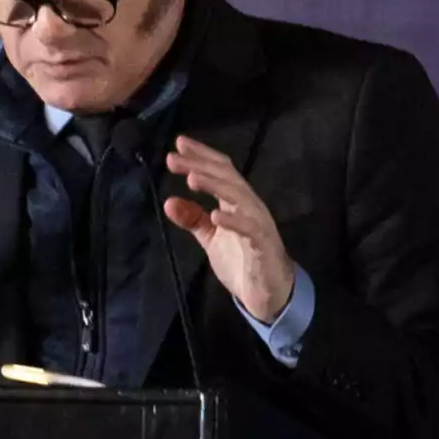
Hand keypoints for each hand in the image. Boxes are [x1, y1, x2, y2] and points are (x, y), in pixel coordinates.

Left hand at [164, 136, 295, 322]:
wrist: (269, 294)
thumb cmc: (242, 260)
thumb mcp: (210, 238)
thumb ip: (192, 219)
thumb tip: (168, 202)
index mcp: (236, 200)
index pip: (220, 170)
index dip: (201, 155)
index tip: (178, 144)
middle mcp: (249, 205)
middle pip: (226, 177)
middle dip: (200, 165)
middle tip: (173, 158)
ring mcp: (258, 223)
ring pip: (238, 196)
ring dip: (215, 185)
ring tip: (192, 178)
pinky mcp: (263, 244)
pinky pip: (250, 228)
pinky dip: (233, 220)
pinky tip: (215, 215)